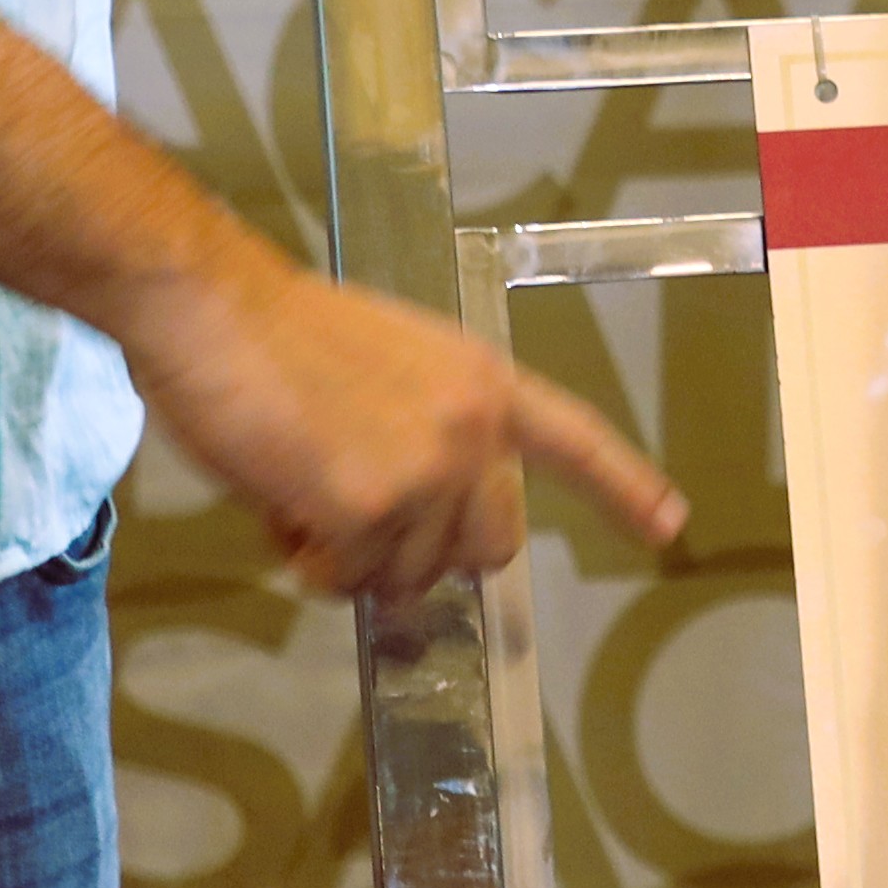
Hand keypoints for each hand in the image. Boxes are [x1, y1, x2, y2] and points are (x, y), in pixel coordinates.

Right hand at [117, 245, 683, 604]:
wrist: (217, 308)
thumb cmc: (282, 334)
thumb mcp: (391, 367)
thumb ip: (428, 431)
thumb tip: (418, 519)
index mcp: (483, 382)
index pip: (575, 440)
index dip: (623, 489)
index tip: (670, 526)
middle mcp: (473, 428)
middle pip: (487, 548)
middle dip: (424, 554)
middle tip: (355, 516)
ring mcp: (426, 470)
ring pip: (407, 575)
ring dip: (350, 555)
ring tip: (302, 486)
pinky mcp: (369, 507)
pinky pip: (348, 578)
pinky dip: (309, 561)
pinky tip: (282, 501)